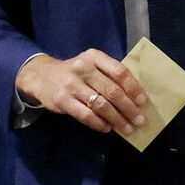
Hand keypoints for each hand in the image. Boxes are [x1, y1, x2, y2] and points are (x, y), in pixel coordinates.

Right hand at [18, 50, 147, 133]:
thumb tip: (135, 97)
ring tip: (127, 128)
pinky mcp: (63, 101)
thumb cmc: (75, 73)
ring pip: (101, 105)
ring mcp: (71, 85)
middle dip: (129, 108)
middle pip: (112, 91)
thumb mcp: (91, 64)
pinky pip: (86, 115)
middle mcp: (83, 68)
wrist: (41, 76)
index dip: (133, 87)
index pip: (119, 71)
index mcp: (94, 57)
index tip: (142, 101)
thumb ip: (109, 75)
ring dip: (117, 119)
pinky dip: (100, 124)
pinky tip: (107, 128)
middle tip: (139, 120)